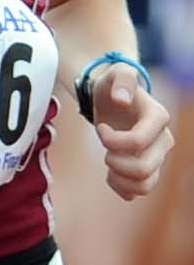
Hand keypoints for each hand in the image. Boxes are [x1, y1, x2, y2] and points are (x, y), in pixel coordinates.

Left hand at [94, 67, 173, 199]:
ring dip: (119, 178)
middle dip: (114, 162)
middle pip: (142, 169)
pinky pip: (140, 190)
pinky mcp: (149, 168)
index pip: (137, 142)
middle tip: (104, 149)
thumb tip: (121, 99)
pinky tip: (110, 173)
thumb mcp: (114, 74)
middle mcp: (164, 139)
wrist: (114, 99)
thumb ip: (121, 79)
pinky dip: (121, 188)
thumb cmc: (113, 86)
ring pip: (145, 184)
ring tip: (109, 161)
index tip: (101, 128)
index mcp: (158, 118)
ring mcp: (158, 156)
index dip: (111, 140)